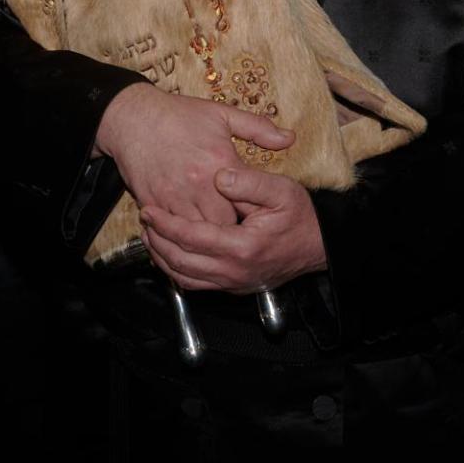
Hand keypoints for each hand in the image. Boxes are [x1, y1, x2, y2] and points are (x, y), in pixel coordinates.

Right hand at [95, 84, 294, 225]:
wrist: (133, 118)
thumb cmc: (179, 115)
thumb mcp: (222, 114)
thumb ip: (258, 128)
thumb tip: (290, 139)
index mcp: (220, 162)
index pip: (247, 201)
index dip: (255, 212)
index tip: (261, 217)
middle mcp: (198, 184)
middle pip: (225, 225)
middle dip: (233, 230)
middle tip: (241, 233)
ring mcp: (174, 196)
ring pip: (198, 234)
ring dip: (208, 236)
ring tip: (218, 239)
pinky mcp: (153, 204)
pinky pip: (170, 232)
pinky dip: (180, 236)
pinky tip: (190, 236)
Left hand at [140, 166, 327, 291]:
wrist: (318, 245)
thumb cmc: (301, 217)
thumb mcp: (280, 190)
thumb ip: (248, 182)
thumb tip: (219, 176)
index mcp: (242, 246)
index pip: (191, 237)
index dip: (166, 223)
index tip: (150, 209)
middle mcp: (234, 271)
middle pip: (180, 261)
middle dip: (157, 240)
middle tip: (145, 220)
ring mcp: (233, 283)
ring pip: (183, 277)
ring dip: (162, 258)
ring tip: (151, 236)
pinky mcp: (233, 286)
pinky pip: (196, 285)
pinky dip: (177, 271)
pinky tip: (169, 254)